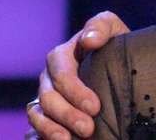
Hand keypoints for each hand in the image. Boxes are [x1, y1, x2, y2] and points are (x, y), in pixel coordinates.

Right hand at [25, 11, 129, 139]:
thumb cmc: (117, 48)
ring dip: (52, 129)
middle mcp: (49, 77)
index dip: (74, 90)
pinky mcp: (46, 116)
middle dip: (67, 114)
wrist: (120, 68)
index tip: (95, 107)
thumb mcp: (114, 30)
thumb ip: (101, 26)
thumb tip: (89, 40)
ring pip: (38, 114)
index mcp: (62, 56)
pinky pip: (34, 127)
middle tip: (88, 128)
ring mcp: (45, 97)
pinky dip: (43, 135)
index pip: (60, 71)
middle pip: (48, 97)